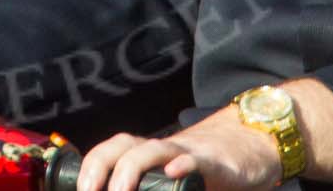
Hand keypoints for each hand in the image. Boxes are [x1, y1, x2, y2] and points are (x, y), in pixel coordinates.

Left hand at [77, 108, 283, 190]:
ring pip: (154, 150)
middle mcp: (163, 150)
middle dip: (100, 166)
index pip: (110, 152)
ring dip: (131, 169)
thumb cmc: (206, 170)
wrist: (252, 149)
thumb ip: (150, 185)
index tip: (80, 189)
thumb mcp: (171, 183)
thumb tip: (120, 189)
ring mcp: (189, 153)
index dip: (91, 167)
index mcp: (148, 155)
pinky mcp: (217, 164)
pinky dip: (184, 165)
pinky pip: (197, 160)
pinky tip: (175, 173)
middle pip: (123, 146)